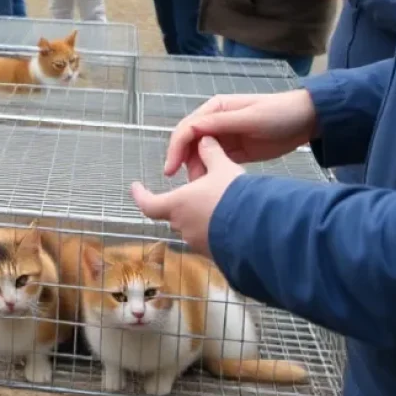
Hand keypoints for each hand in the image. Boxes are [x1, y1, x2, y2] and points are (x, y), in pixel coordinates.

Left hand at [131, 137, 244, 254]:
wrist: (259, 230)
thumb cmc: (234, 197)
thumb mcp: (222, 168)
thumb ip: (211, 154)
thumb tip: (205, 141)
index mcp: (176, 205)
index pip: (147, 203)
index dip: (140, 195)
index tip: (135, 188)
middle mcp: (183, 226)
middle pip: (173, 213)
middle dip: (181, 203)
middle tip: (194, 191)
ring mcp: (198, 243)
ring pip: (192, 226)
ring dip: (199, 216)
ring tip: (217, 203)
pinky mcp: (215, 254)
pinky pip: (209, 240)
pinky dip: (213, 230)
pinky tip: (230, 221)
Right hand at [163, 89, 317, 177]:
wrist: (308, 120)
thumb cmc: (279, 114)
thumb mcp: (250, 118)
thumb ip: (221, 123)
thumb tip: (192, 130)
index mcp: (214, 109)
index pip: (187, 129)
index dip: (176, 148)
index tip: (170, 170)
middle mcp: (214, 122)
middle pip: (190, 143)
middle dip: (184, 162)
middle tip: (187, 185)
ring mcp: (224, 137)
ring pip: (200, 155)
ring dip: (197, 169)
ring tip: (203, 187)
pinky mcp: (234, 151)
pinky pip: (215, 162)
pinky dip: (210, 173)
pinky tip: (212, 184)